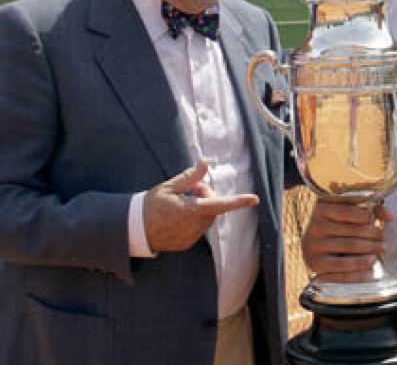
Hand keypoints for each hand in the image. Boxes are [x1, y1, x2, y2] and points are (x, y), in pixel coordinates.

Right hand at [143, 159, 258, 252]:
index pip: (219, 204)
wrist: (134, 230)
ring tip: (180, 205)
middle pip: (213, 207)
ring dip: (200, 209)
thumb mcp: (169, 187)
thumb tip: (204, 162)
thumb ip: (190, 177)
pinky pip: (198, 228)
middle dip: (206, 197)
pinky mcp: (187, 244)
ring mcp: (191, 237)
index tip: (254, 199)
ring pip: (207, 218)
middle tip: (189, 191)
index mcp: (190, 210)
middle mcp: (194, 226)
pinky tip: (176, 219)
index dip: (238, 201)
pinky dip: (193, 221)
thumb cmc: (151, 205)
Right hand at [302, 196, 389, 282]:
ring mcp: (314, 246)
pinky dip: (359, 270)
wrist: (307, 247)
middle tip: (383, 238)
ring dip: (370, 249)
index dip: (367, 215)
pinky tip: (372, 266)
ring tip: (382, 249)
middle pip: (352, 230)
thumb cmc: (331, 226)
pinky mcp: (315, 265)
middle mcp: (315, 227)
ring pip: (349, 247)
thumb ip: (367, 210)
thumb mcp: (343, 212)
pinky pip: (342, 269)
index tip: (376, 220)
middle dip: (373, 234)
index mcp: (321, 209)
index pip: (349, 211)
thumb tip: (390, 216)